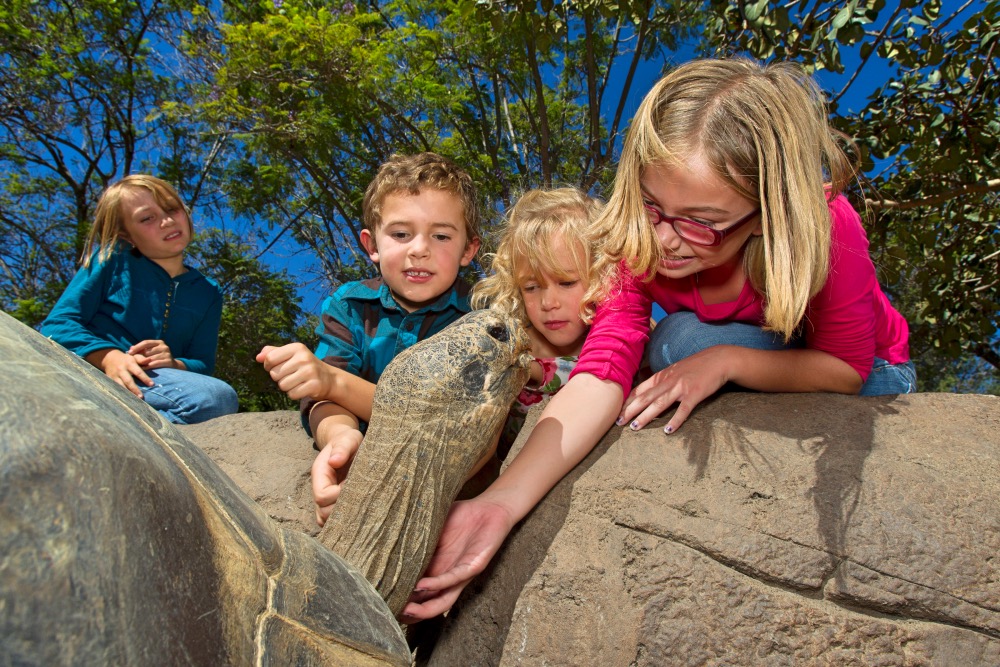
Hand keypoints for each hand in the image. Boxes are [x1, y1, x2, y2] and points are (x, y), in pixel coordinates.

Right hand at [98, 349, 152, 397]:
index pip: (138, 372)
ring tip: (134, 400)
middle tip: (141, 397)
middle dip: (135, 389)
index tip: (152, 384)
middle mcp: (122, 370)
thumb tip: (149, 360)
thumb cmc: (126, 359)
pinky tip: (125, 399)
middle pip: (128, 381)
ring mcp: (115, 376)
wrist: (109, 358)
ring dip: (127, 393)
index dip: (145, 378)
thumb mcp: (134, 357)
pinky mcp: (110, 380)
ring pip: (121, 386)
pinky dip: (120, 393)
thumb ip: (141, 359)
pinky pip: (115, 388)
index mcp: (129, 363)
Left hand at [128, 339, 175, 369]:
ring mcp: (167, 354)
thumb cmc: (158, 358)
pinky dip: (148, 366)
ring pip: (151, 358)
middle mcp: (164, 346)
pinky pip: (155, 364)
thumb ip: (142, 349)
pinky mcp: (169, 361)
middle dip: (139, 356)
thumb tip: (130, 348)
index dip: (137, 347)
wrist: (172, 365)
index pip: (146, 342)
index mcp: (159, 342)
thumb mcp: (151, 351)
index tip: (129, 353)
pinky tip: (143, 369)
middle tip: (132, 361)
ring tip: (136, 366)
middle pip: (147, 351)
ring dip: (143, 362)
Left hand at [256, 343, 334, 400]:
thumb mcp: (291, 355)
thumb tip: (258, 357)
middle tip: (291, 375)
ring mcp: (310, 371)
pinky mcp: (314, 385)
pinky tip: (302, 388)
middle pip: (275, 374)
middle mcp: (304, 358)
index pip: (270, 358)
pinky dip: (294, 394)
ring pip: (282, 385)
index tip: (276, 367)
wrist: (329, 378)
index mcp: (297, 347)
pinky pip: (292, 394)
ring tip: (297, 382)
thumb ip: (273, 353)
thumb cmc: (305, 366)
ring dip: (287, 387)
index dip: (268, 366)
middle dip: (280, 378)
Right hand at [311, 427, 362, 525]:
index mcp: (320, 474)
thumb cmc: (348, 441)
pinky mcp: (334, 503)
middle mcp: (320, 488)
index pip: (322, 496)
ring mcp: (326, 498)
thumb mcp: (348, 439)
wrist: (348, 444)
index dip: (338, 496)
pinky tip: (359, 512)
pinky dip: (344, 521)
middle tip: (362, 499)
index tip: (355, 487)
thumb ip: (342, 448)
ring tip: (361, 506)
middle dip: (343, 509)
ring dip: (344, 517)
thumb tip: (334, 461)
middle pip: (323, 512)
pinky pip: (333, 520)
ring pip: (326, 520)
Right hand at [399, 497, 516, 621]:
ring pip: (442, 600)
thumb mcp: (433, 527)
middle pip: (428, 605)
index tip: (381, 600)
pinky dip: (437, 584)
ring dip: (424, 609)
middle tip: (391, 614)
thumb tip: (387, 539)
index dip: (402, 598)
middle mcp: (447, 577)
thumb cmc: (461, 517)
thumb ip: (416, 535)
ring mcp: (461, 574)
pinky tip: (422, 585)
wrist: (490, 508)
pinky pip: (454, 578)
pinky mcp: (474, 566)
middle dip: (411, 614)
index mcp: (436, 569)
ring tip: (406, 610)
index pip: (417, 592)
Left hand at [618, 346, 731, 433]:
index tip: (616, 410)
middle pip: (645, 398)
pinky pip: (683, 410)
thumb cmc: (696, 367)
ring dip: (646, 416)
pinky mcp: (695, 394)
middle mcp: (668, 381)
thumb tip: (648, 391)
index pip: (640, 389)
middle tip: (618, 422)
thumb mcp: (675, 370)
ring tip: (635, 427)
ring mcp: (681, 388)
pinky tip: (667, 431)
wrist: (718, 359)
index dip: (627, 401)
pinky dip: (675, 420)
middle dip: (630, 410)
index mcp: (662, 376)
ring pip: (660, 404)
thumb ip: (662, 380)